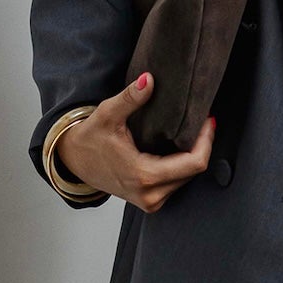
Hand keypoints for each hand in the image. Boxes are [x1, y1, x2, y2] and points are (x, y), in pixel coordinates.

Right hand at [59, 74, 217, 212]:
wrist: (74, 161)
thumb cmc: (90, 138)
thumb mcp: (107, 114)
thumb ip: (130, 98)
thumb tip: (148, 80)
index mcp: (144, 176)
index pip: (194, 163)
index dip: (206, 140)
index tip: (208, 120)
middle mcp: (150, 195)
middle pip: (194, 171)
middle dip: (202, 145)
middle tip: (202, 121)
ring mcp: (151, 201)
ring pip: (187, 178)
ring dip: (192, 155)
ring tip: (192, 131)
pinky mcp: (150, 201)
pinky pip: (177, 183)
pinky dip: (181, 165)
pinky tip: (178, 146)